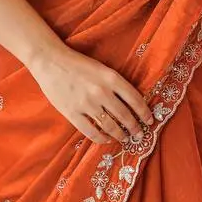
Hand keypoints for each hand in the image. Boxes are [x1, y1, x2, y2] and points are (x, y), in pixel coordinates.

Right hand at [28, 44, 154, 146]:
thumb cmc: (78, 63)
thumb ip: (115, 85)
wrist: (51, 62)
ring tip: (125, 138)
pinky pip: (91, 131)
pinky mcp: (73, 113)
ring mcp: (87, 104)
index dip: (145, 112)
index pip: (135, 99)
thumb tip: (131, 104)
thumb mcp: (102, 69)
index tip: (150, 120)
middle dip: (135, 127)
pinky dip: (102, 138)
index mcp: (111, 78)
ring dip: (120, 135)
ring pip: (110, 126)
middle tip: (140, 134)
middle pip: (125, 116)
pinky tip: (106, 139)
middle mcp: (102, 92)